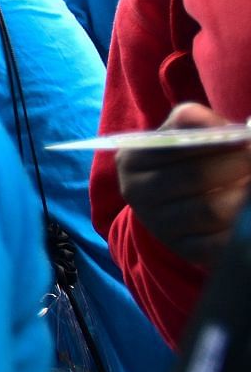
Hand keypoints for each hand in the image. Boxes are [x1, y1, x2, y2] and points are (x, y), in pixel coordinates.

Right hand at [117, 103, 250, 267]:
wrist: (175, 205)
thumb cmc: (186, 161)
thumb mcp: (183, 135)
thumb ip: (197, 122)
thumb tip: (228, 130)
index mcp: (132, 159)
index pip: (177, 145)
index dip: (218, 141)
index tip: (246, 140)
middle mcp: (137, 193)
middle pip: (195, 176)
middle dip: (237, 165)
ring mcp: (158, 225)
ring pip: (211, 210)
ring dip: (243, 197)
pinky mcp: (183, 249)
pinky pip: (219, 241)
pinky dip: (241, 227)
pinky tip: (246, 215)